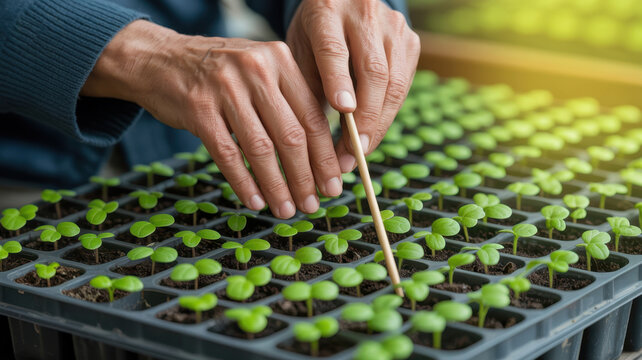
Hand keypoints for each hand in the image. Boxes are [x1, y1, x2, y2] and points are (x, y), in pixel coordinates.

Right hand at [81, 20, 343, 218]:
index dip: (325, 156)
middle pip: (291, 135)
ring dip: (277, 186)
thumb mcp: (259, 69)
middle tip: (313, 204)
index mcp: (280, 59)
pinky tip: (255, 201)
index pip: (312, 116)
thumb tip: (321, 154)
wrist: (159, 58)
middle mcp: (256, 70)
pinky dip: (244, 183)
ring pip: (261, 149)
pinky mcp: (199, 109)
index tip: (333, 183)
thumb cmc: (218, 72)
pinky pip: (228, 155)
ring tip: (286, 209)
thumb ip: (289, 99)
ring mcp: (226, 88)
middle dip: (306, 176)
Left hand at [287, 0, 420, 171]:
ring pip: (394, 81)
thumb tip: (319, 140)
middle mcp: (364, 13)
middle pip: (372, 71)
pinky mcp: (410, 39)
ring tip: (360, 150)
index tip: (342, 113)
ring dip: (378, 122)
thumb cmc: (314, 37)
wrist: (344, 4)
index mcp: (327, 11)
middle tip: (352, 152)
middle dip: (365, 118)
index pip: (334, 49)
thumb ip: (308, 87)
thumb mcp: (300, 53)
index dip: (339, 82)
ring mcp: (392, 25)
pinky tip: (373, 131)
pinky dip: (389, 112)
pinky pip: (404, 84)